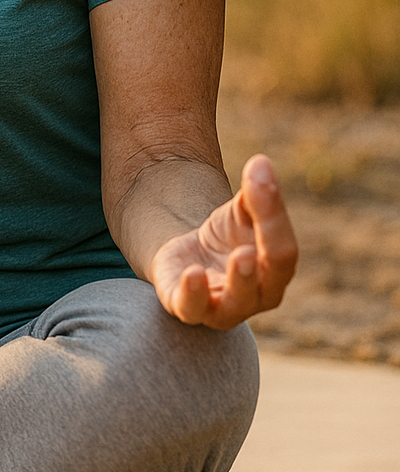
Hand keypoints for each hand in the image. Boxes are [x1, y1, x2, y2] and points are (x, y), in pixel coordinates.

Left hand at [150, 156, 297, 329]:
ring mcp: (223, 308)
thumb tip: (261, 162)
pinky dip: (193, 294)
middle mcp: (257, 296)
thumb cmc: (228, 235)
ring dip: (237, 282)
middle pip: (267, 283)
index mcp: (276, 271)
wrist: (191, 254)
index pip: (283, 251)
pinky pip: (191, 308)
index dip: (274, 217)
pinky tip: (192, 273)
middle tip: (249, 248)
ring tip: (238, 257)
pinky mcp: (187, 307)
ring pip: (234, 305)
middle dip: (260, 265)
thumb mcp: (243, 210)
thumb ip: (257, 192)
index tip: (260, 176)